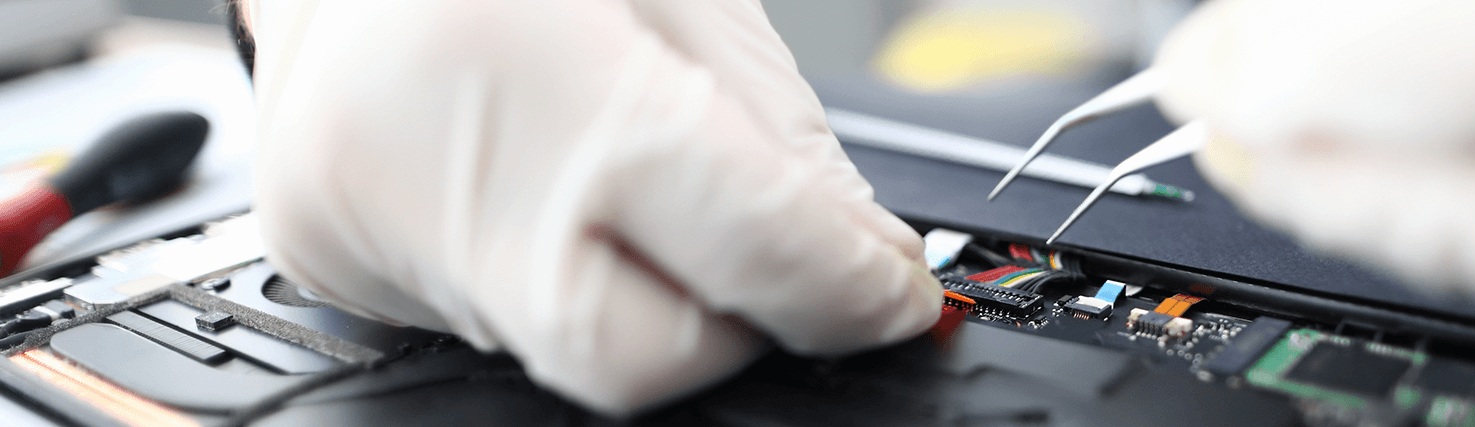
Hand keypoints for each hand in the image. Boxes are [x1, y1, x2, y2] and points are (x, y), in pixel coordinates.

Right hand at [245, 0, 941, 413]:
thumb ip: (775, 127)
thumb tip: (851, 253)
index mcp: (517, 59)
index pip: (742, 243)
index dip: (846, 286)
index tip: (892, 293)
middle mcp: (414, 165)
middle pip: (643, 356)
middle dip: (741, 323)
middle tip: (772, 254)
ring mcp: (352, 227)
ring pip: (566, 347)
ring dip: (646, 291)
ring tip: (638, 179)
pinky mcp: (328, 258)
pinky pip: (493, 315)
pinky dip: (559, 269)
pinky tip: (549, 180)